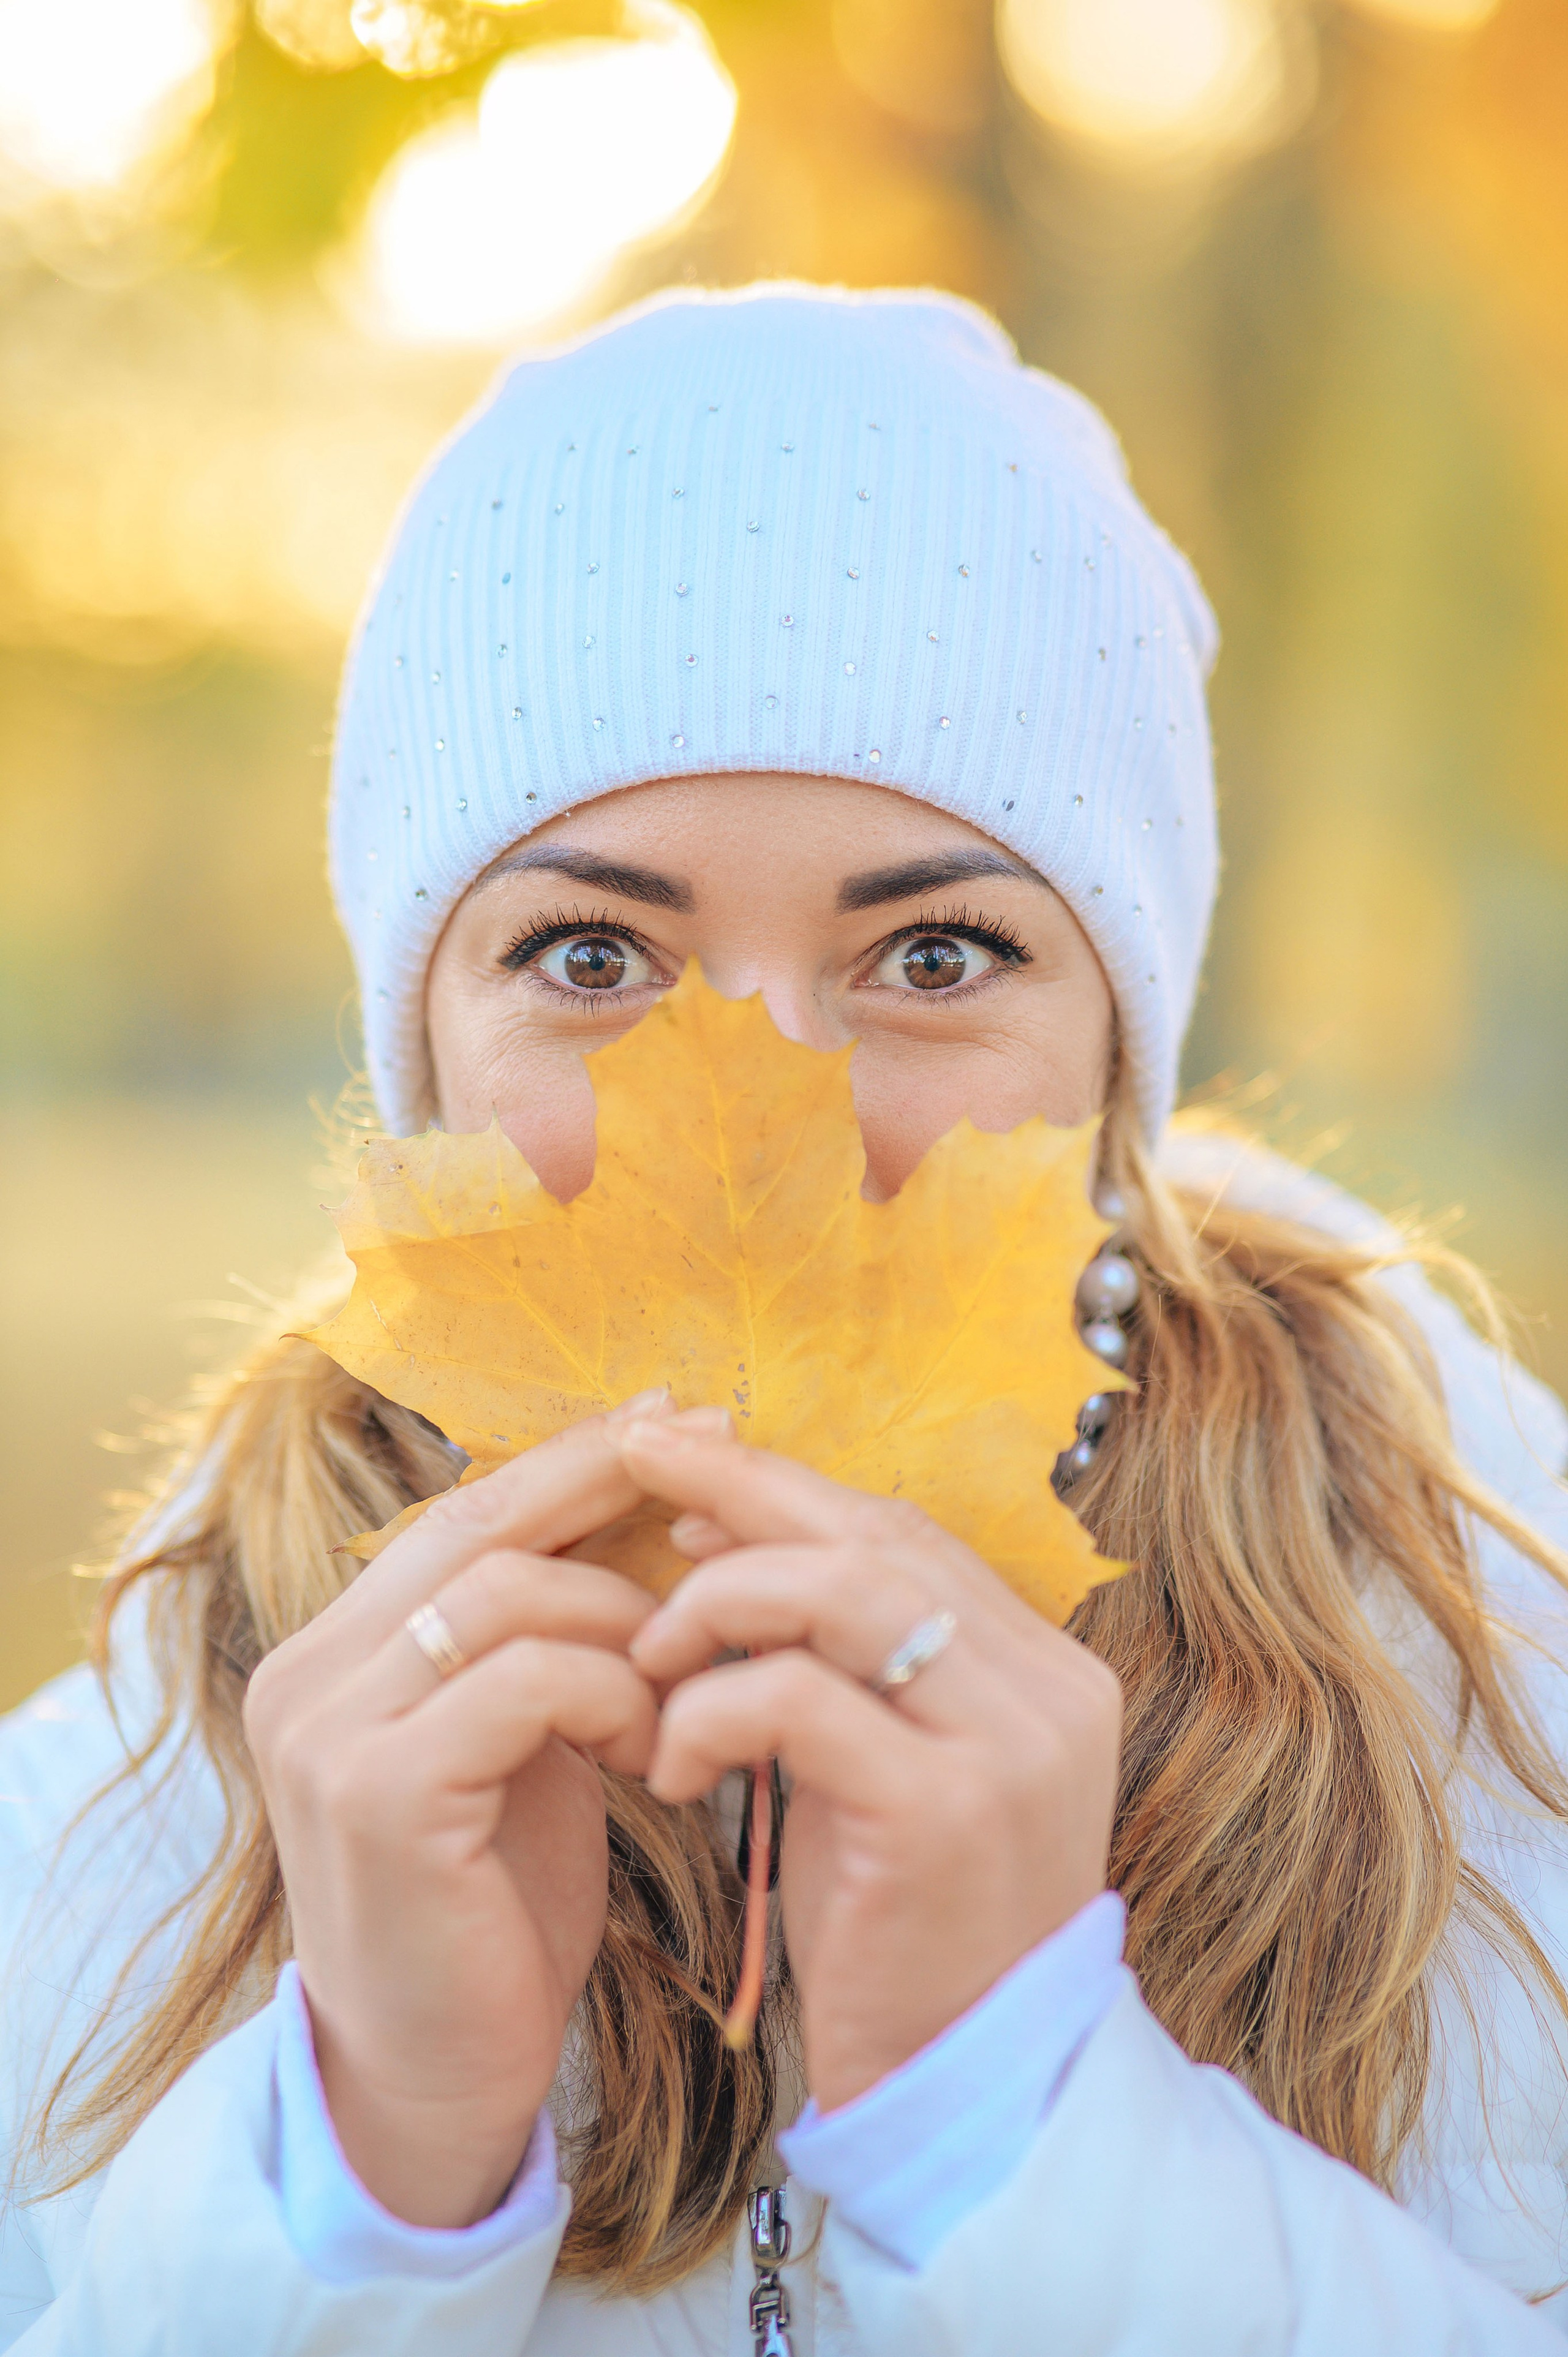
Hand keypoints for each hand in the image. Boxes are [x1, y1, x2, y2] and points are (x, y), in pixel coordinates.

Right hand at [244, 1397, 710, 2227]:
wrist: (440, 2076)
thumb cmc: (494, 1906)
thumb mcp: (518, 1743)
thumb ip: (540, 1639)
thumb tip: (637, 1505)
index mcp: (334, 1652)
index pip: (461, 1514)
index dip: (571, 1459)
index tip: (682, 1419)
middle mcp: (306, 1674)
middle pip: (475, 1526)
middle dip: (608, 1484)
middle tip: (726, 1466)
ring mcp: (329, 1731)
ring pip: (505, 1594)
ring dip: (623, 1623)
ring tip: (677, 1687)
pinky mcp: (380, 1793)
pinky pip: (526, 1681)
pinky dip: (611, 1694)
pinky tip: (647, 1750)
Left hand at [623, 1427, 1122, 2112]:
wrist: (964, 2098)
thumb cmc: (900, 1928)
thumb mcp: (877, 1770)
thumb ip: (836, 1661)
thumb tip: (721, 1541)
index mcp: (1043, 1670)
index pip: (904, 1531)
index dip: (788, 1492)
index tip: (685, 1480)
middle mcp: (1048, 1692)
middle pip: (876, 1537)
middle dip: (743, 1495)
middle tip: (635, 1473)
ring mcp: (1009, 1748)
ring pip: (845, 1591)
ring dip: (720, 1601)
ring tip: (648, 1654)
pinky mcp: (944, 1813)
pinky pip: (800, 1700)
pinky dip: (714, 1706)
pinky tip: (672, 1759)